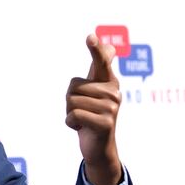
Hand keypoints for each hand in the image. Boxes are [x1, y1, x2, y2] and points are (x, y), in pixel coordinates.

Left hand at [66, 34, 122, 184]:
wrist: (99, 147)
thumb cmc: (92, 116)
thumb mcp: (94, 92)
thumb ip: (98, 69)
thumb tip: (108, 44)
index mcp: (109, 82)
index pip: (102, 61)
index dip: (96, 50)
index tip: (89, 37)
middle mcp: (114, 93)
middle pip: (73, 86)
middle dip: (70, 101)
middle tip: (84, 111)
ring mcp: (111, 108)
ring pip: (71, 101)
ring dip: (70, 113)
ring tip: (84, 119)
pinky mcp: (105, 123)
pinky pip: (73, 115)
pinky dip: (70, 123)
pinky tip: (82, 128)